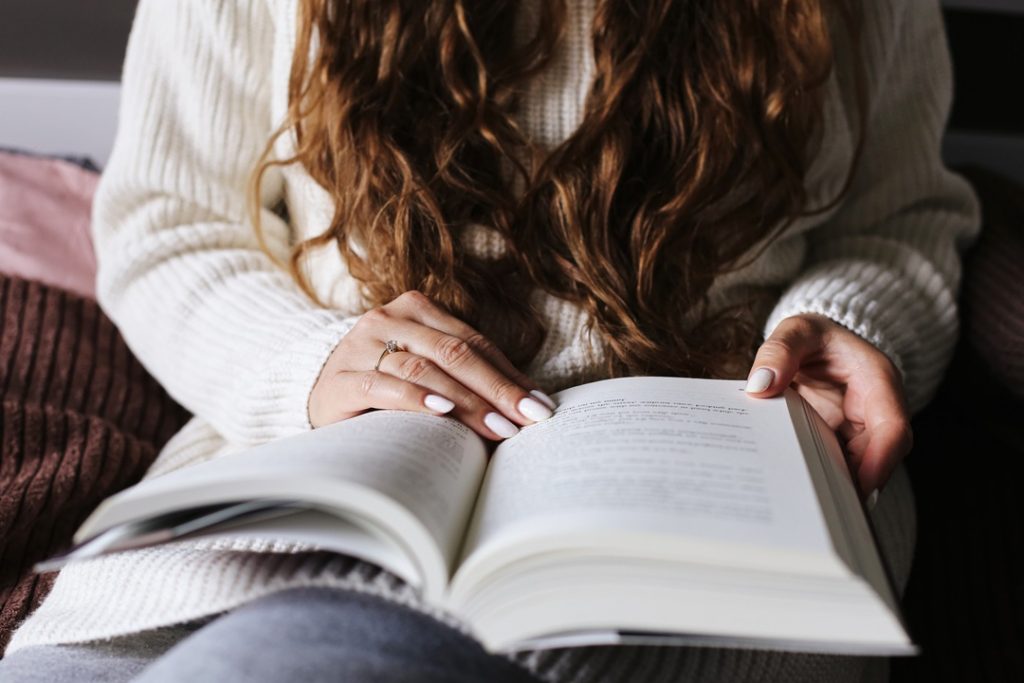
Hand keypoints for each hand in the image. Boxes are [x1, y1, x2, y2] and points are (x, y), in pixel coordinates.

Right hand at [309, 290, 555, 439]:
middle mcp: (389, 318)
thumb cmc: (383, 386)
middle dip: (498, 389)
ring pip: (426, 368)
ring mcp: (362, 345)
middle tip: (529, 419)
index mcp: (417, 309)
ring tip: (498, 427)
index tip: (540, 406)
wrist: (314, 393)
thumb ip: (465, 379)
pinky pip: (385, 385)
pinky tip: (442, 411)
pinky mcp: (342, 376)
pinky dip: (417, 398)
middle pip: (456, 352)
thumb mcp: (425, 372)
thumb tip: (525, 407)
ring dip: (467, 401)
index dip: (510, 374)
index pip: (474, 341)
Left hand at [744, 314, 912, 498]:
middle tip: (820, 511)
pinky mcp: (842, 442)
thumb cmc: (813, 334)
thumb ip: (779, 350)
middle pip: (877, 459)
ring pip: (858, 469)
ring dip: (835, 487)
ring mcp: (860, 430)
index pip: (892, 428)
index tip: (857, 486)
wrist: (816, 341)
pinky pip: (836, 466)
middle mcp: (876, 411)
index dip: (880, 461)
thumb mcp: (797, 330)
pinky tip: (793, 493)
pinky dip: (819, 479)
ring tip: (802, 508)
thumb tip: (760, 384)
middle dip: (853, 485)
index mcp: (878, 382)